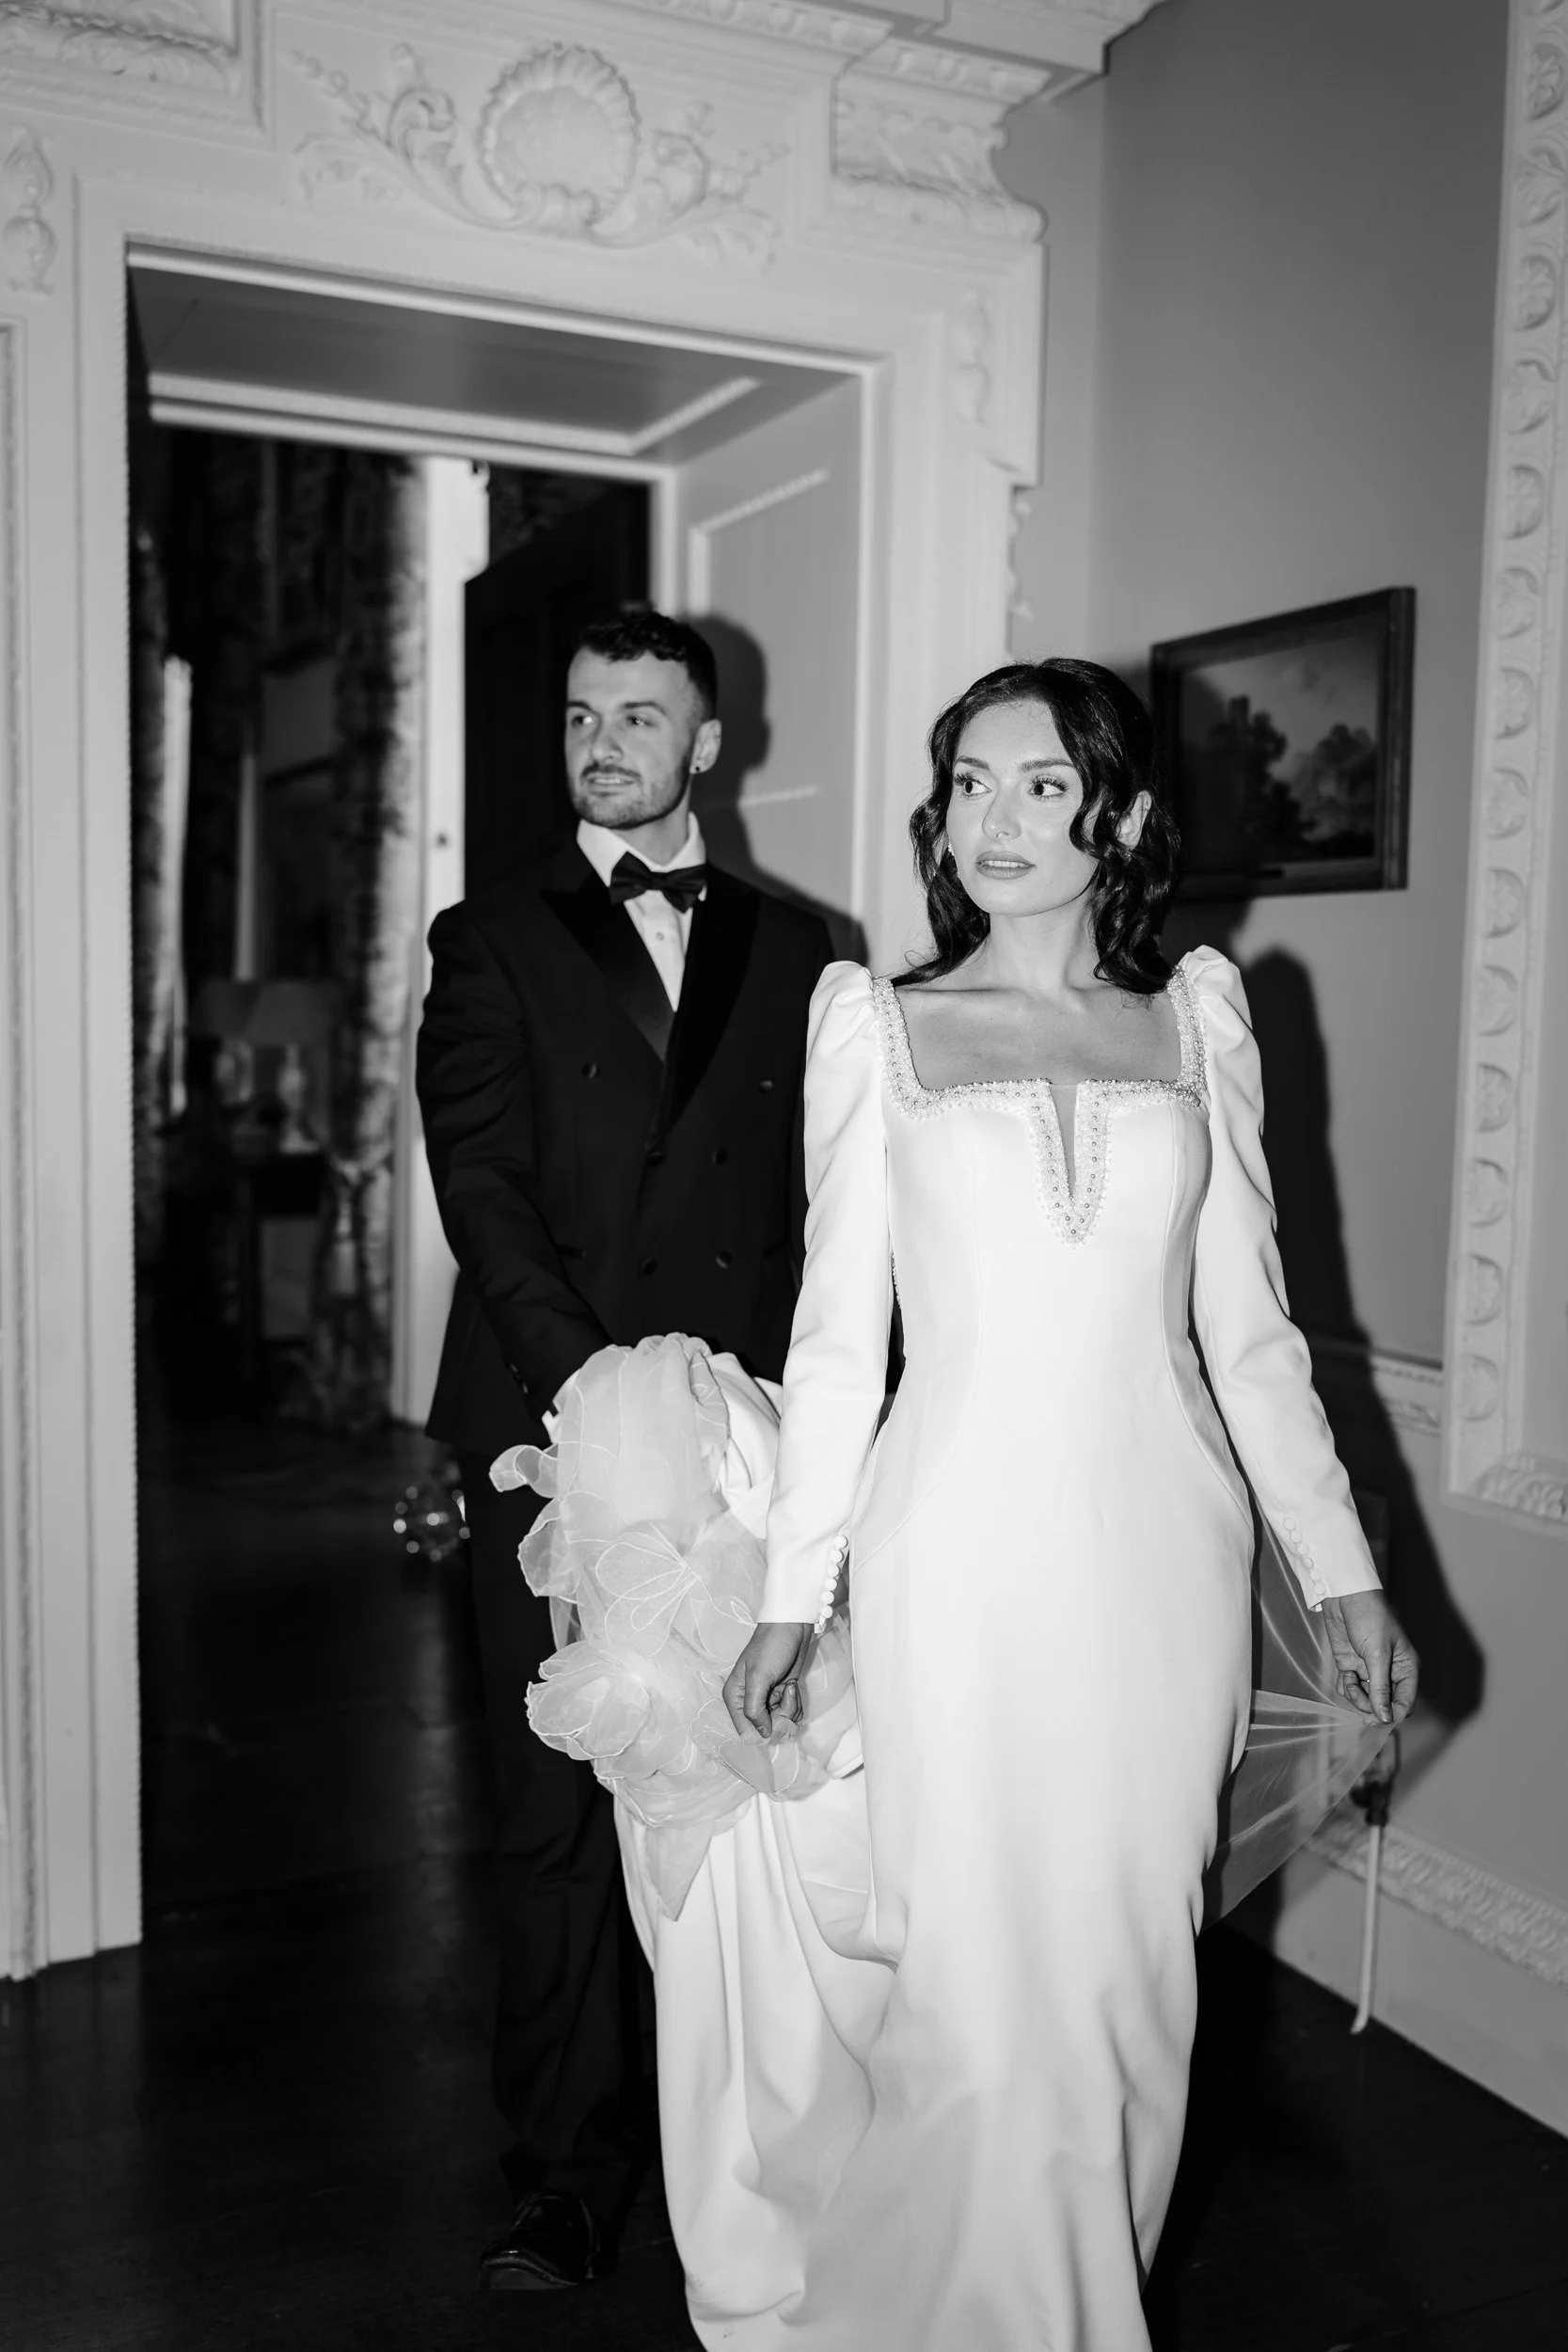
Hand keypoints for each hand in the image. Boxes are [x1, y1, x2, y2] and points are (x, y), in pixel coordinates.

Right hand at [722, 1620, 812, 1740]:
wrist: (792, 1627)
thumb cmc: (771, 1647)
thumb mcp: (758, 1677)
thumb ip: (754, 1709)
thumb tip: (762, 1734)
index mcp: (735, 1697)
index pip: (744, 1731)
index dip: (761, 1731)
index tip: (776, 1721)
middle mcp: (748, 1701)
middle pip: (764, 1729)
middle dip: (779, 1718)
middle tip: (784, 1697)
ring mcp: (766, 1699)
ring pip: (780, 1722)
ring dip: (789, 1709)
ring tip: (788, 1687)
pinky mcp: (781, 1695)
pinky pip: (790, 1713)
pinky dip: (795, 1703)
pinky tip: (792, 1686)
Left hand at [1321, 1590, 1418, 1726]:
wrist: (1344, 1597)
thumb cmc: (1369, 1618)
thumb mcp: (1377, 1655)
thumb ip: (1380, 1688)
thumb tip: (1385, 1718)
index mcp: (1406, 1669)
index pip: (1405, 1703)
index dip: (1391, 1715)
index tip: (1375, 1719)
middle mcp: (1390, 1673)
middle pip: (1384, 1705)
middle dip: (1369, 1705)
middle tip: (1358, 1695)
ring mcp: (1369, 1670)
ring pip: (1365, 1700)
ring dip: (1355, 1694)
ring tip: (1349, 1677)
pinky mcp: (1351, 1666)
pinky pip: (1349, 1689)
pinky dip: (1345, 1686)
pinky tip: (1344, 1673)